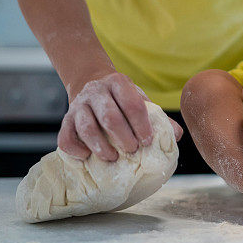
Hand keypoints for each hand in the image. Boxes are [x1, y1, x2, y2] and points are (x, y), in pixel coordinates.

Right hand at [58, 72, 183, 160]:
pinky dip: (75, 149)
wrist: (92, 84)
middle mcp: (97, 91)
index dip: (141, 125)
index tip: (147, 141)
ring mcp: (79, 105)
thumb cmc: (122, 99)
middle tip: (132, 150)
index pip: (133, 104)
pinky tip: (87, 157)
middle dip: (123, 137)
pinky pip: (65, 136)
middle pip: (110, 116)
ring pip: (86, 127)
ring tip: (112, 158)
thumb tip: (177, 135)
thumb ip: (159, 117)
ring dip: (100, 146)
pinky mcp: (66, 119)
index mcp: (119, 83)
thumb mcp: (140, 101)